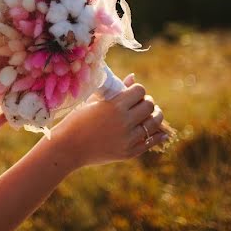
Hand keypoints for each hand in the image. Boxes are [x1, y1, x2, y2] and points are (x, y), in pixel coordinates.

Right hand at [51, 73, 168, 167]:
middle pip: (149, 106)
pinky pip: (151, 142)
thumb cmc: (78, 120)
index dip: (137, 90)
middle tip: (141, 104)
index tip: (133, 93)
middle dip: (146, 102)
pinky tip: (162, 133)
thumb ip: (116, 90)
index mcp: (115, 106)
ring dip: (155, 117)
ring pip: (154, 123)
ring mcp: (128, 139)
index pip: (140, 91)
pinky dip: (158, 136)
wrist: (68, 147)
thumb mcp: (95, 101)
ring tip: (151, 115)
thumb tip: (133, 77)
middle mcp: (124, 122)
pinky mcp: (129, 152)